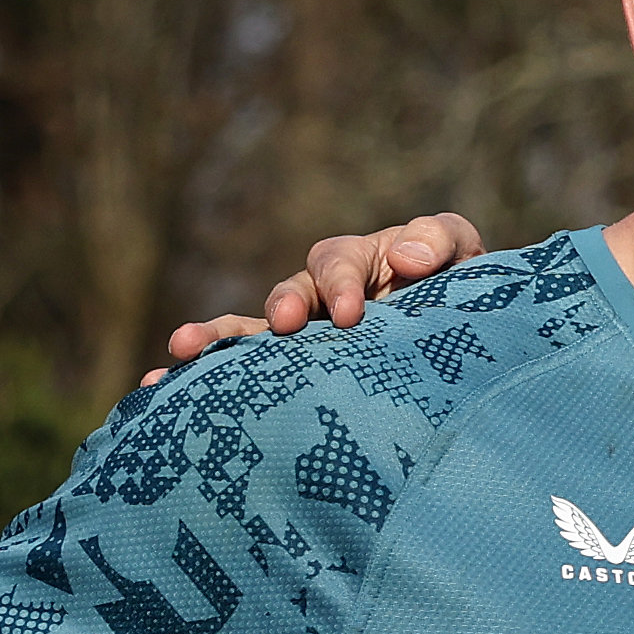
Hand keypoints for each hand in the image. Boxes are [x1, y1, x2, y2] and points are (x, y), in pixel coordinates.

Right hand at [144, 212, 487, 380]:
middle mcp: (322, 299)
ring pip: (253, 336)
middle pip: (286, 295)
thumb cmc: (463, 291)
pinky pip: (248, 377)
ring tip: (179, 352)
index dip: (339, 283)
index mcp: (358, 265)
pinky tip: (156, 394)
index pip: (335, 264)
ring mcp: (309, 341)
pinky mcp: (303, 380)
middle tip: (285, 326)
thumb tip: (406, 256)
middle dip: (279, 308)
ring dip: (217, 341)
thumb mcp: (463, 254)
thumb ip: (439, 240)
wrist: (477, 344)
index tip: (353, 314)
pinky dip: (204, 382)